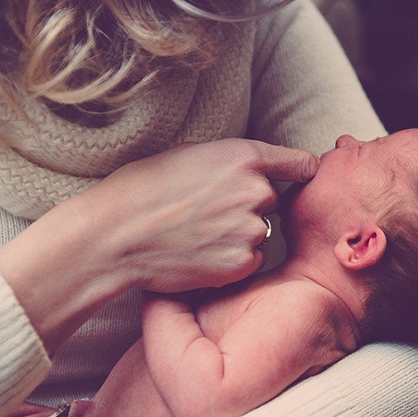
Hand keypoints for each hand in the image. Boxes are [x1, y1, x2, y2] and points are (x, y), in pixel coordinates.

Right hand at [0, 138, 317, 353]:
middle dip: (249, 205)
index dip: (301, 171)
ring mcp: (251, 229)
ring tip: (198, 233)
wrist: (115, 236)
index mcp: (244, 156)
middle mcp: (256, 190)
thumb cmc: (142, 189)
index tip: (302, 177)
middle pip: (271, 199)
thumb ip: (231, 160)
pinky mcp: (241, 262)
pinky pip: (250, 260)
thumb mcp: (189, 153)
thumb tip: (254, 167)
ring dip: (239, 234)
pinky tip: (200, 254)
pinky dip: (232, 260)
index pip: (300, 162)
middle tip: (208, 211)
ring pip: (260, 231)